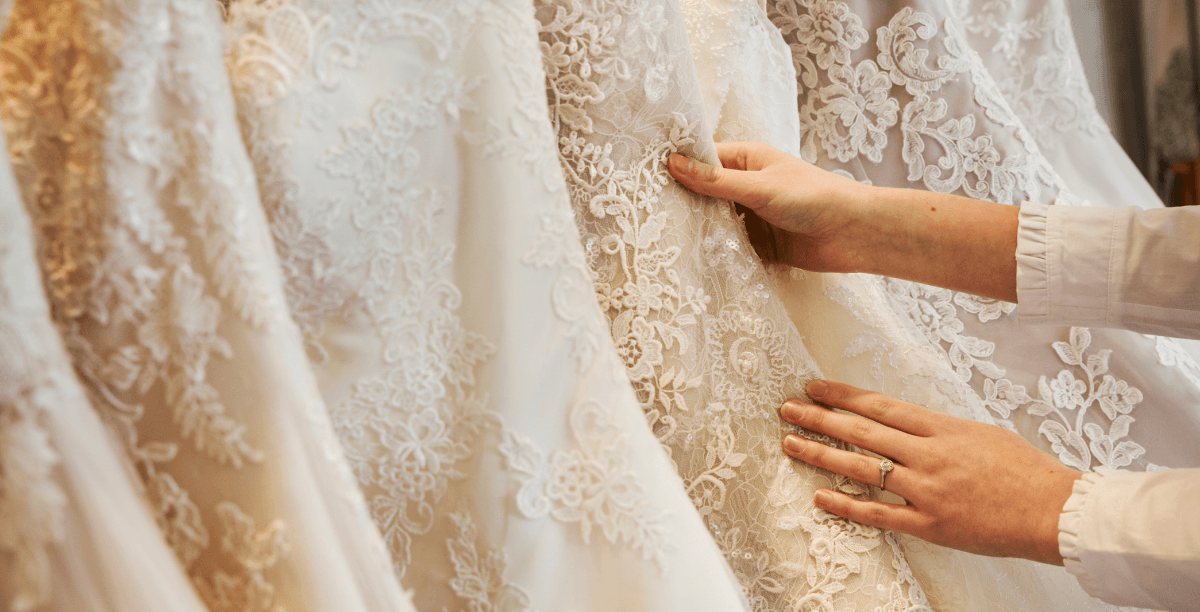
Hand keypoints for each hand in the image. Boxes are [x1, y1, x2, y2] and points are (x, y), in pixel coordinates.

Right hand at [668, 142, 1020, 301]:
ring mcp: (751, 217)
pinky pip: (728, 248)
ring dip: (695, 231)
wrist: (854, 235)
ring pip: (713, 223)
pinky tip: (689, 262)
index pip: (701, 160)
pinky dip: (714, 253)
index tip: (641, 178)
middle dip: (679, 204)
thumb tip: (673, 164)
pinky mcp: (757, 245)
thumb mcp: (760, 186)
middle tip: (640, 215)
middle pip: (702, 194)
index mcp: (746, 160)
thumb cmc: (814, 198)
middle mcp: (745, 187)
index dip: (675, 168)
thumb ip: (716, 182)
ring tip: (656, 241)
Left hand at [780, 379, 1081, 565]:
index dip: (843, 395)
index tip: (814, 387)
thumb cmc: (1026, 471)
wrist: (1056, 510)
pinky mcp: (930, 524)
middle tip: (787, 409)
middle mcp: (928, 456)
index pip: (880, 405)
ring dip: (821, 455)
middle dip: (819, 418)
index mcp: (943, 428)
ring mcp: (926, 491)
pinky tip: (821, 497)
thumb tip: (908, 425)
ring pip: (862, 469)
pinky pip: (879, 514)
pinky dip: (847, 505)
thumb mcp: (981, 433)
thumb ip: (940, 430)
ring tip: (790, 444)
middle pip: (861, 432)